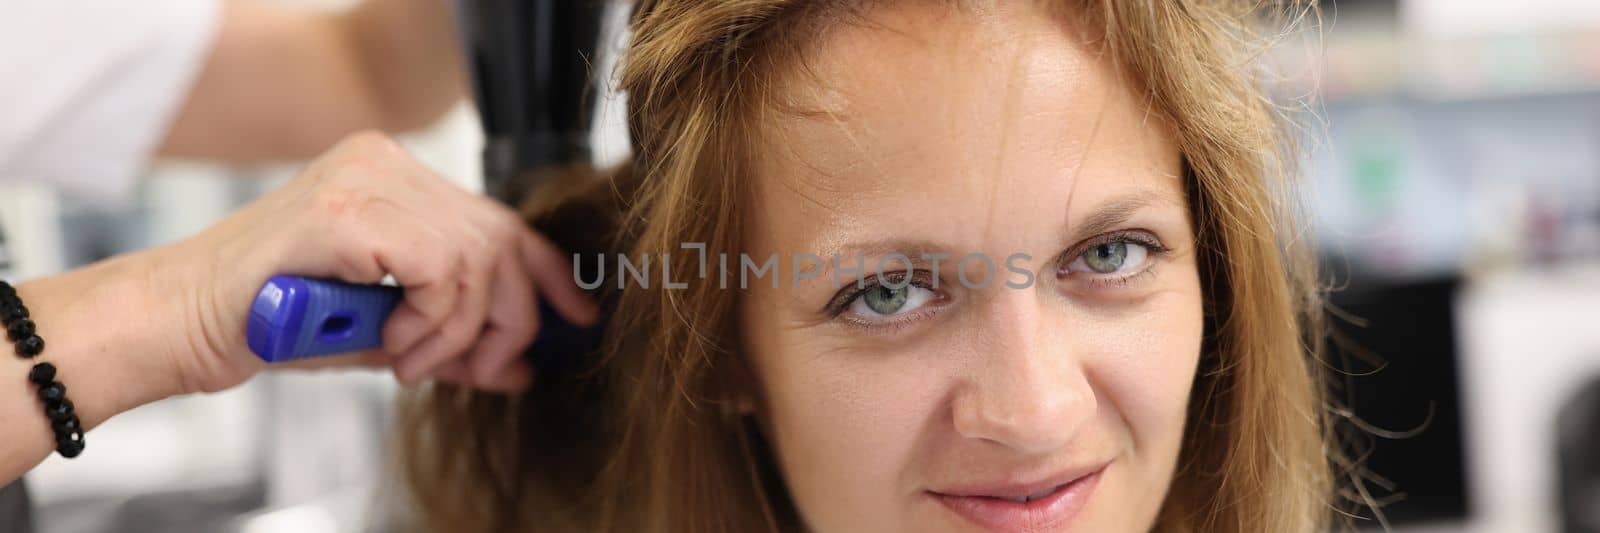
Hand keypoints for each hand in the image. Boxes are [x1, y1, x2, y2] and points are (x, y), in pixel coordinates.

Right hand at [151, 131, 597, 394]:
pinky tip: (393, 345)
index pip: (501, 219)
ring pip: (476, 259)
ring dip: (458, 331)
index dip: (549, 273)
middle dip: (509, 318)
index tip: (577, 318)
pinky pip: (440, 270)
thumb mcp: (386, 330)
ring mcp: (368, 180)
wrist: (183, 322)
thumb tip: (521, 364)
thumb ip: (453, 334)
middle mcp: (385, 163)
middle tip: (489, 369)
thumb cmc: (272, 322)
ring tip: (414, 362)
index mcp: (394, 177)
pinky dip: (431, 322)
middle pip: (500, 238)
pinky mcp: (351, 212)